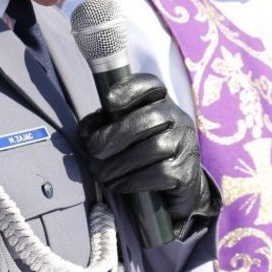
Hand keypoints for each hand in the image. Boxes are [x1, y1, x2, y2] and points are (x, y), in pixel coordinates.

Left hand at [78, 74, 213, 223]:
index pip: (151, 84)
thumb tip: (85, 132)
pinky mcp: (186, 172)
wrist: (178, 186)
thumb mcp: (126, 132)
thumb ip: (105, 124)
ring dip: (118, 163)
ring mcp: (186, 145)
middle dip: (114, 135)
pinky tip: (117, 184)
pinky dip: (132, 180)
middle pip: (149, 118)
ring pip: (152, 148)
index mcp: (162, 103)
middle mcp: (179, 119)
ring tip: (101, 173)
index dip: (130, 89)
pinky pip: (158, 173)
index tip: (109, 103)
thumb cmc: (144, 153)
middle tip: (93, 150)